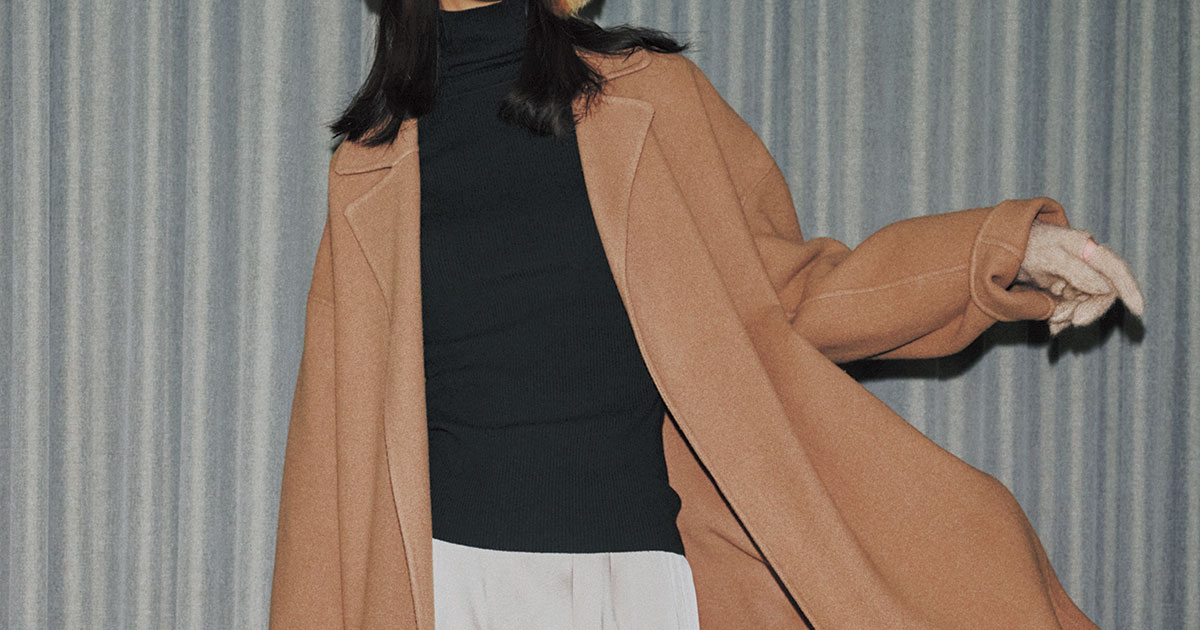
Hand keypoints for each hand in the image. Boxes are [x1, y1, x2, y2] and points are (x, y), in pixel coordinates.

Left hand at [1015, 220, 1144, 334]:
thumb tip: (1105, 288)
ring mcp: (1075, 277)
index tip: (1139, 311)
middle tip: (1067, 320)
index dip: (1130, 289)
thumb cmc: (1025, 246)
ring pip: (1086, 304)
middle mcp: (1086, 263)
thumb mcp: (1049, 257)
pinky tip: (1052, 323)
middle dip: (1088, 310)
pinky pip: (1071, 308)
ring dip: (1072, 316)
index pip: (1116, 270)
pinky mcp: (1063, 289)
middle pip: (1102, 292)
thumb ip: (1077, 271)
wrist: (1001, 245)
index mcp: (1087, 249)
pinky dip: (1063, 317)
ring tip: (1053, 319)